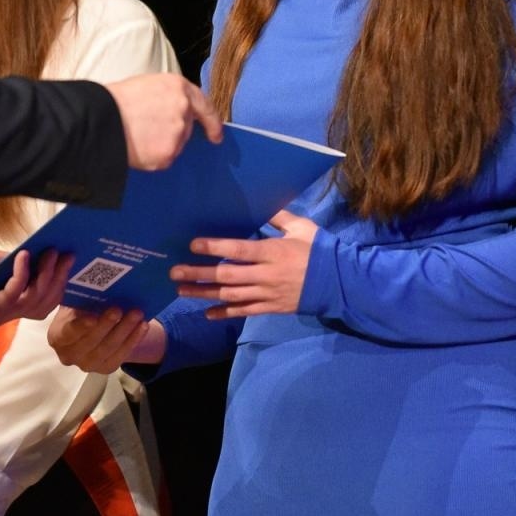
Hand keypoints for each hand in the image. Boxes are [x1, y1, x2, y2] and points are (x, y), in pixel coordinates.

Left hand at [0, 244, 73, 329]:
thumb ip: (13, 262)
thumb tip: (40, 253)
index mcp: (7, 300)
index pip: (41, 298)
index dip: (57, 281)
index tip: (69, 257)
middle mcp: (5, 312)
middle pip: (44, 303)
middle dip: (58, 278)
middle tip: (67, 255)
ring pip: (34, 302)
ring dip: (45, 276)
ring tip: (49, 253)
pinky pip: (14, 296)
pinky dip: (22, 275)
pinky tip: (23, 256)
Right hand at [47, 306, 164, 372]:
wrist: (91, 327)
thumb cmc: (80, 310)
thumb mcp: (75, 302)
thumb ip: (79, 296)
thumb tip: (91, 281)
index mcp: (58, 337)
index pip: (68, 332)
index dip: (81, 326)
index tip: (93, 317)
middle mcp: (69, 355)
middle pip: (90, 342)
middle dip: (106, 325)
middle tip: (119, 309)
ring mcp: (88, 364)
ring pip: (108, 349)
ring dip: (124, 331)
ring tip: (136, 314)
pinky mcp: (106, 368)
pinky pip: (121, 355)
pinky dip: (133, 340)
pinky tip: (142, 326)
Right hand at [106, 73, 223, 169]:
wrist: (99, 120)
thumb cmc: (114, 102)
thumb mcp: (146, 86)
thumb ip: (168, 98)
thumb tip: (174, 113)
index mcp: (178, 87)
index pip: (204, 106)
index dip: (212, 122)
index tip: (216, 135)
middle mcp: (183, 109)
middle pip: (186, 129)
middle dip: (172, 134)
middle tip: (146, 131)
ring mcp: (177, 133)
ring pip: (175, 146)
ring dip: (161, 145)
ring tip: (136, 136)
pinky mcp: (168, 153)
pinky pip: (163, 160)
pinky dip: (152, 158)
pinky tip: (136, 147)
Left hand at [171, 210, 317, 318]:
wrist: (340, 283)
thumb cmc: (319, 250)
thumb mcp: (302, 227)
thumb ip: (279, 216)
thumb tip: (261, 202)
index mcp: (273, 252)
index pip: (238, 250)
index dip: (214, 248)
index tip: (193, 245)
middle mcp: (267, 274)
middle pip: (227, 275)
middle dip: (199, 273)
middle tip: (175, 272)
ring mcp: (268, 294)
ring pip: (231, 295)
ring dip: (205, 293)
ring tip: (182, 290)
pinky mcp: (271, 307)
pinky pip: (244, 311)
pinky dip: (225, 313)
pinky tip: (207, 314)